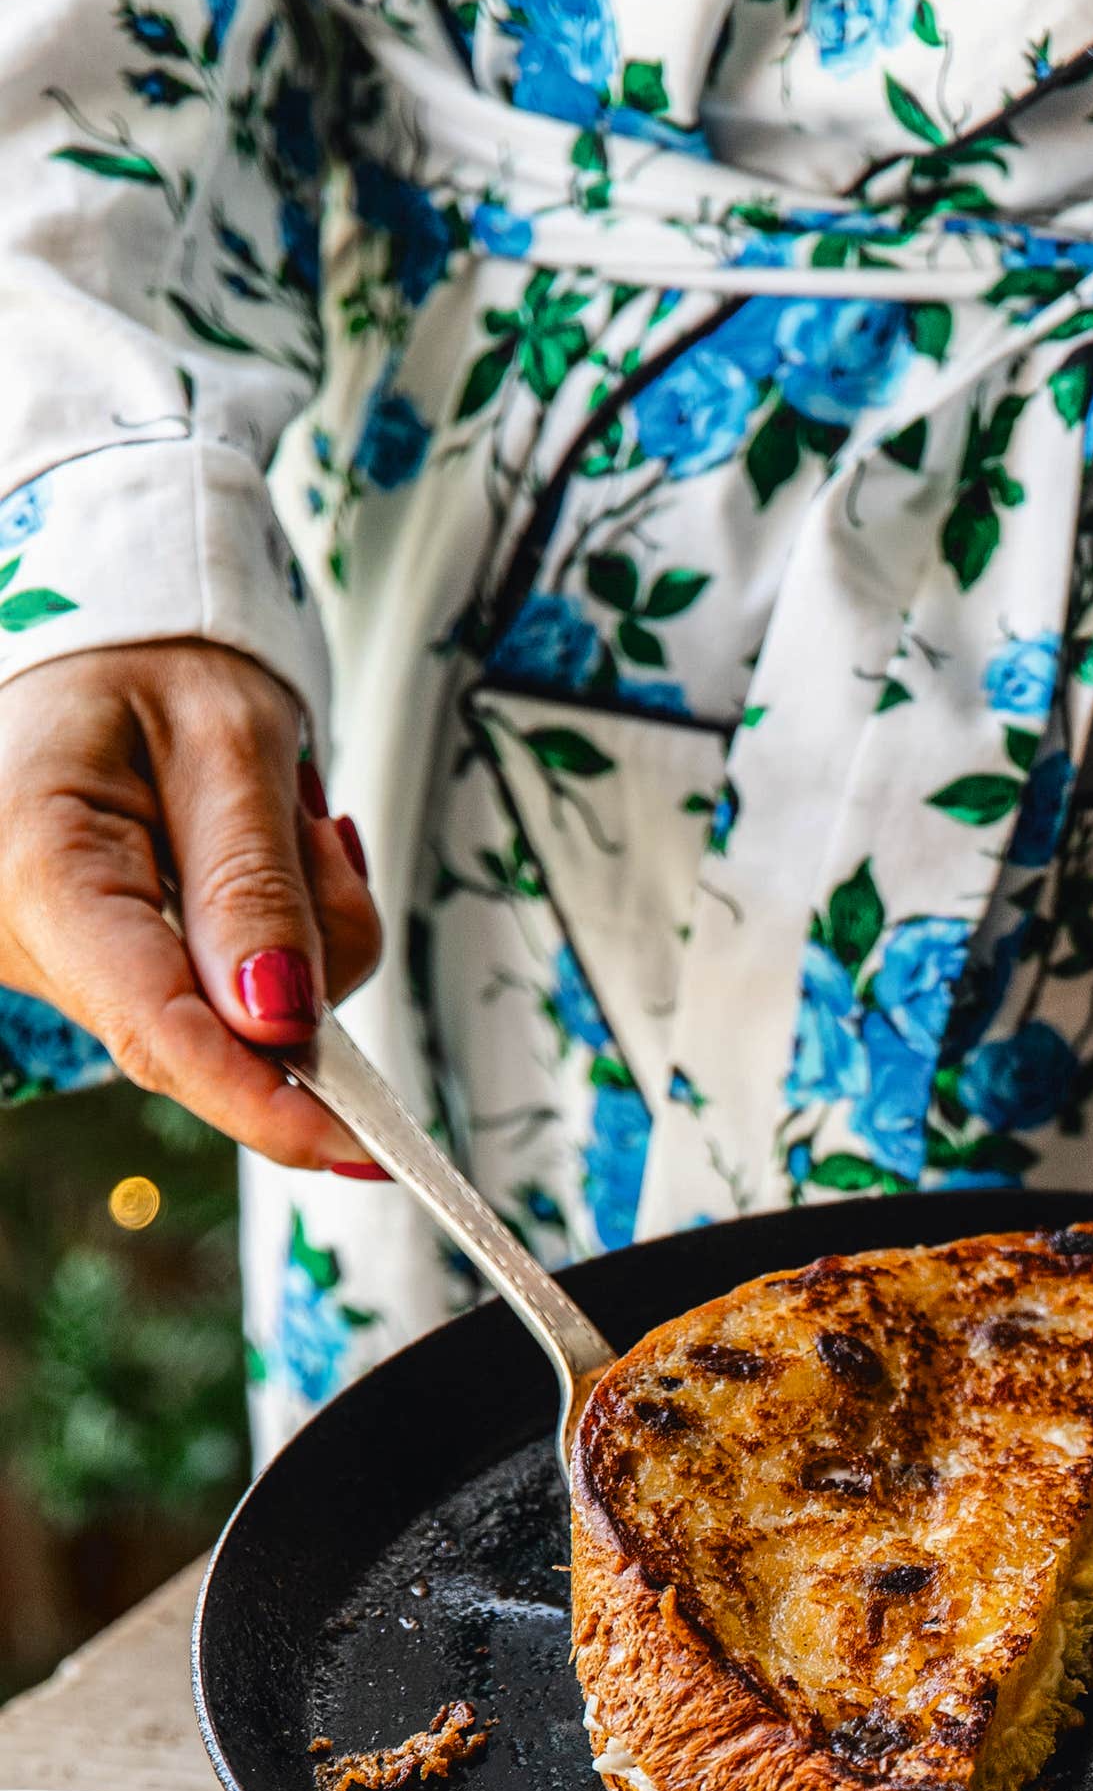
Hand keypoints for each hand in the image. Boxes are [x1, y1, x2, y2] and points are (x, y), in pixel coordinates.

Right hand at [0, 641, 382, 1171]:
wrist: (102, 645)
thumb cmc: (143, 661)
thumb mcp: (224, 739)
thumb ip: (256, 883)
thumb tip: (281, 1021)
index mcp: (40, 869)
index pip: (161, 1031)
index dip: (267, 1103)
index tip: (361, 1145)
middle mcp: (30, 937)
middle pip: (212, 1035)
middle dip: (305, 956)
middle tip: (314, 831)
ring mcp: (64, 964)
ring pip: (235, 1021)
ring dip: (299, 936)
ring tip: (276, 821)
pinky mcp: (106, 972)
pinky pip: (225, 1000)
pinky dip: (275, 941)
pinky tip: (254, 857)